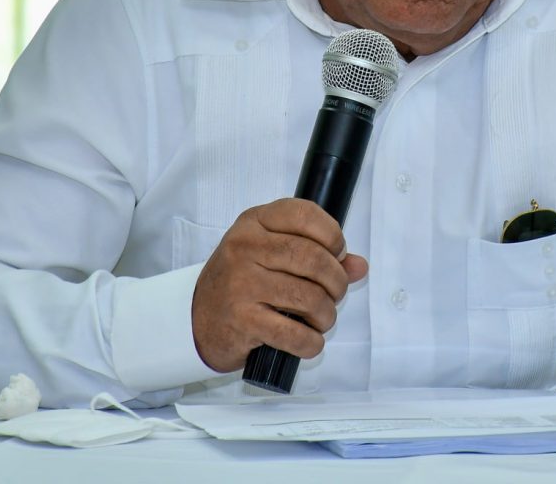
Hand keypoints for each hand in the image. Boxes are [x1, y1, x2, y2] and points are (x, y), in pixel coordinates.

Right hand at [191, 198, 367, 372]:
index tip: (338, 254)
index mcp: (254, 222)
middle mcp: (245, 247)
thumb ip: (317, 253)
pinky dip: (311, 342)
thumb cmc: (242, 281)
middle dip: (336, 281)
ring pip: (309, 297)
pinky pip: (294, 333)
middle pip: (313, 258)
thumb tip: (359, 266)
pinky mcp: (243, 320)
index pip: (304, 215)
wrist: (196, 318)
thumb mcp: (271, 254)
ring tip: (322, 318)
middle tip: (335, 293)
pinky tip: (310, 340)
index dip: (333, 235)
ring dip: (326, 314)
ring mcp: (242, 284)